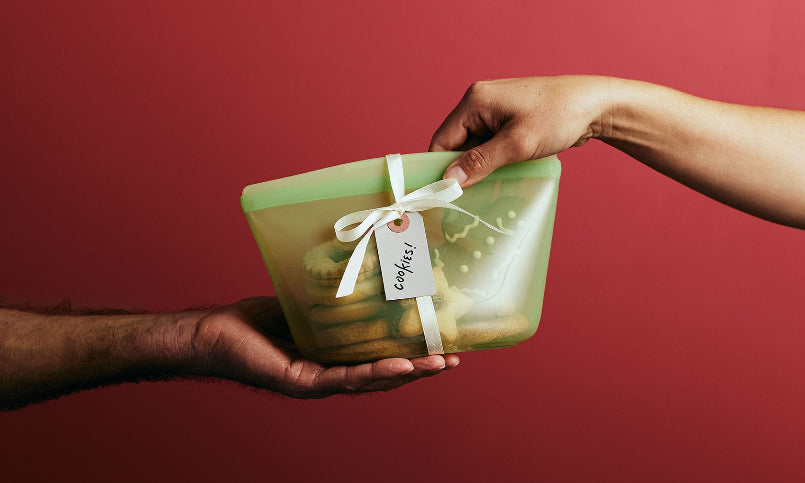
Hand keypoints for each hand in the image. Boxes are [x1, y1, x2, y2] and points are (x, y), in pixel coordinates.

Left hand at [189, 297, 459, 398]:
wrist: (215, 333)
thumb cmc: (257, 319)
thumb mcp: (308, 303)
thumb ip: (334, 294)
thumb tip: (364, 261)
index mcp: (336, 358)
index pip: (382, 359)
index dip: (414, 354)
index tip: (444, 344)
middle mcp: (331, 376)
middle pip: (385, 374)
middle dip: (421, 368)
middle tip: (453, 358)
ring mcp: (318, 383)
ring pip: (371, 380)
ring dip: (407, 373)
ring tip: (437, 364)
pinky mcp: (302, 382)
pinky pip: (343, 378)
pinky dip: (373, 372)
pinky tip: (399, 365)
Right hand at [430, 76, 612, 185]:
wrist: (596, 105)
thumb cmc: (559, 116)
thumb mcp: (517, 143)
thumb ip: (482, 161)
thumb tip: (450, 179)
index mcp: (475, 101)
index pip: (442, 139)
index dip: (440, 168)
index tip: (442, 194)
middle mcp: (480, 102)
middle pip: (456, 144)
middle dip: (462, 169)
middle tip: (466, 197)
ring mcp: (495, 110)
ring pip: (474, 146)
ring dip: (479, 167)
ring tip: (487, 188)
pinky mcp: (508, 120)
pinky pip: (490, 144)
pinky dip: (493, 161)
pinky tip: (502, 176)